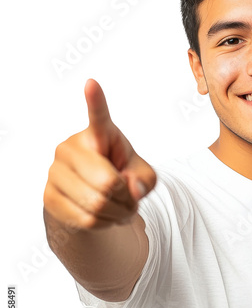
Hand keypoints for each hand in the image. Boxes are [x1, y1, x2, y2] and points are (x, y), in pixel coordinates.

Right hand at [43, 79, 156, 230]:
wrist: (94, 197)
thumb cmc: (121, 175)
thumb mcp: (143, 175)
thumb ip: (147, 179)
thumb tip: (133, 191)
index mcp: (98, 134)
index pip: (98, 116)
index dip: (95, 101)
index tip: (92, 83)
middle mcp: (71, 147)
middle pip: (109, 183)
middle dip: (128, 199)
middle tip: (131, 201)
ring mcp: (55, 171)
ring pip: (97, 204)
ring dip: (119, 214)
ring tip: (121, 209)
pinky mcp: (49, 196)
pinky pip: (86, 220)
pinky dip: (104, 224)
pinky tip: (105, 216)